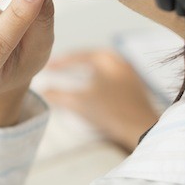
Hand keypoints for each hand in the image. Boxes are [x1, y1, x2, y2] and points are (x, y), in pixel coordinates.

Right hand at [42, 50, 160, 151]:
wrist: (141, 128)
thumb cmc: (111, 111)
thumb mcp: (79, 102)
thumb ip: (57, 95)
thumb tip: (43, 92)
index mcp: (105, 58)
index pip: (76, 56)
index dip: (58, 62)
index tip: (45, 67)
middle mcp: (118, 60)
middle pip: (89, 59)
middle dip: (72, 65)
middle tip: (57, 70)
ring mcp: (129, 72)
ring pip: (100, 68)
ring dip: (85, 72)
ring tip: (71, 78)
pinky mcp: (134, 84)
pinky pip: (109, 76)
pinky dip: (96, 79)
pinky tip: (91, 88)